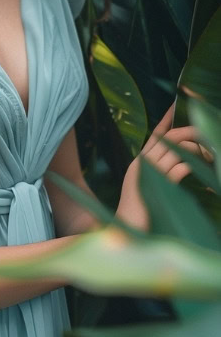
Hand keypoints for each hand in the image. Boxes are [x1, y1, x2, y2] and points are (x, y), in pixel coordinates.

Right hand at [115, 102, 212, 230]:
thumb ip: (158, 173)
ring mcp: (150, 174)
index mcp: (140, 162)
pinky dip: (192, 168)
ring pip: (177, 150)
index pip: (155, 135)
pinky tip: (200, 176)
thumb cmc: (140, 213)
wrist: (127, 230)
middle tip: (205, 136)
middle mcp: (143, 163)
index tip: (174, 106)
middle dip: (190, 133)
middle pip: (169, 138)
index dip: (166, 120)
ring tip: (209, 159)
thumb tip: (179, 163)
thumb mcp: (148, 188)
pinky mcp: (158, 186)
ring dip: (196, 152)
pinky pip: (179, 169)